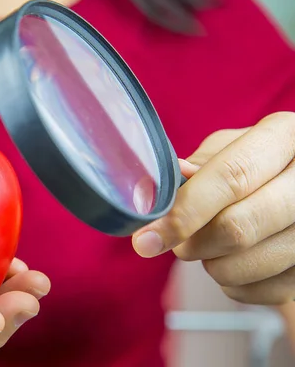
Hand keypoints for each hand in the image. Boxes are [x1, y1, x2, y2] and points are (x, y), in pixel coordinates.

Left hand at [131, 112, 294, 304]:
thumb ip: (194, 169)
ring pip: (246, 265)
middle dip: (191, 243)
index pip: (230, 177)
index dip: (183, 212)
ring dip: (212, 264)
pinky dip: (236, 283)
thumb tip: (154, 195)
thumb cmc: (254, 163)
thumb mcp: (228, 149)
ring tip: (212, 243)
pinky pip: (263, 291)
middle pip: (237, 227)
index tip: (146, 237)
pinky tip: (238, 259)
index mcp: (284, 136)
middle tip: (177, 242)